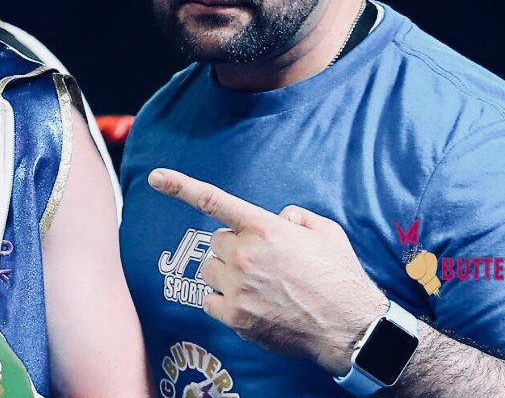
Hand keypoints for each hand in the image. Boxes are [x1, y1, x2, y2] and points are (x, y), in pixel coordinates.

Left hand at [149, 168, 387, 375]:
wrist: (349, 326)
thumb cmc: (339, 276)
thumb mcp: (325, 231)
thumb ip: (294, 217)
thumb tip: (277, 220)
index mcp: (263, 227)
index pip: (212, 200)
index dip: (179, 186)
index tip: (155, 177)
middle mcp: (244, 254)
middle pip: (216, 242)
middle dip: (234, 248)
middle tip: (263, 264)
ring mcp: (237, 286)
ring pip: (211, 270)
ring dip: (227, 274)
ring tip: (260, 286)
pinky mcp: (235, 316)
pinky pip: (210, 300)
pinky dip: (225, 301)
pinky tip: (252, 304)